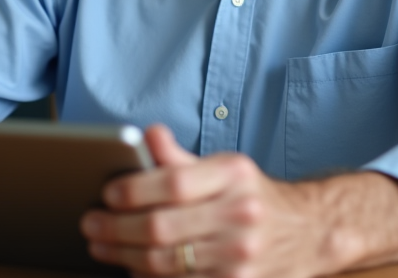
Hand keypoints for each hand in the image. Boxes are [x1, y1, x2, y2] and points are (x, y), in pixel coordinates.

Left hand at [79, 125, 338, 277]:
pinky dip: (149, 276)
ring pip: (165, 262)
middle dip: (115, 228)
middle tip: (90, 224)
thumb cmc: (254, 196)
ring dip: (123, 256)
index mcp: (233, 175)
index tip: (107, 194)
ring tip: (101, 245)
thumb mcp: (225, 167)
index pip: (173, 183)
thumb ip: (180, 158)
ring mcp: (240, 256)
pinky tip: (132, 267)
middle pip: (162, 228)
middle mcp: (240, 214)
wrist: (308, 232)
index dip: (133, 190)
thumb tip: (145, 134)